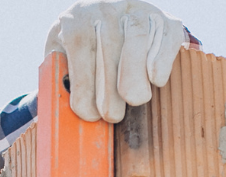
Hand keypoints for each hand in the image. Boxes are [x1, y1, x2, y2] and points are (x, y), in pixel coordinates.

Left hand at [44, 0, 187, 122]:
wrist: (107, 23)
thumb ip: (59, 74)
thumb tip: (61, 101)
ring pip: (138, 36)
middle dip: (110, 85)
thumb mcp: (62, 56)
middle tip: (112, 116)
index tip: (87, 113)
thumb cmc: (81, 51)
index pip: (80, 44)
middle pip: (110, 43)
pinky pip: (166, 35)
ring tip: (134, 100)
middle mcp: (107, 7)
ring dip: (135, 72)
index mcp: (78, 17)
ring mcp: (137, 10)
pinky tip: (156, 80)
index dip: (84, 82)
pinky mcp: (163, 19)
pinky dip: (162, 58)